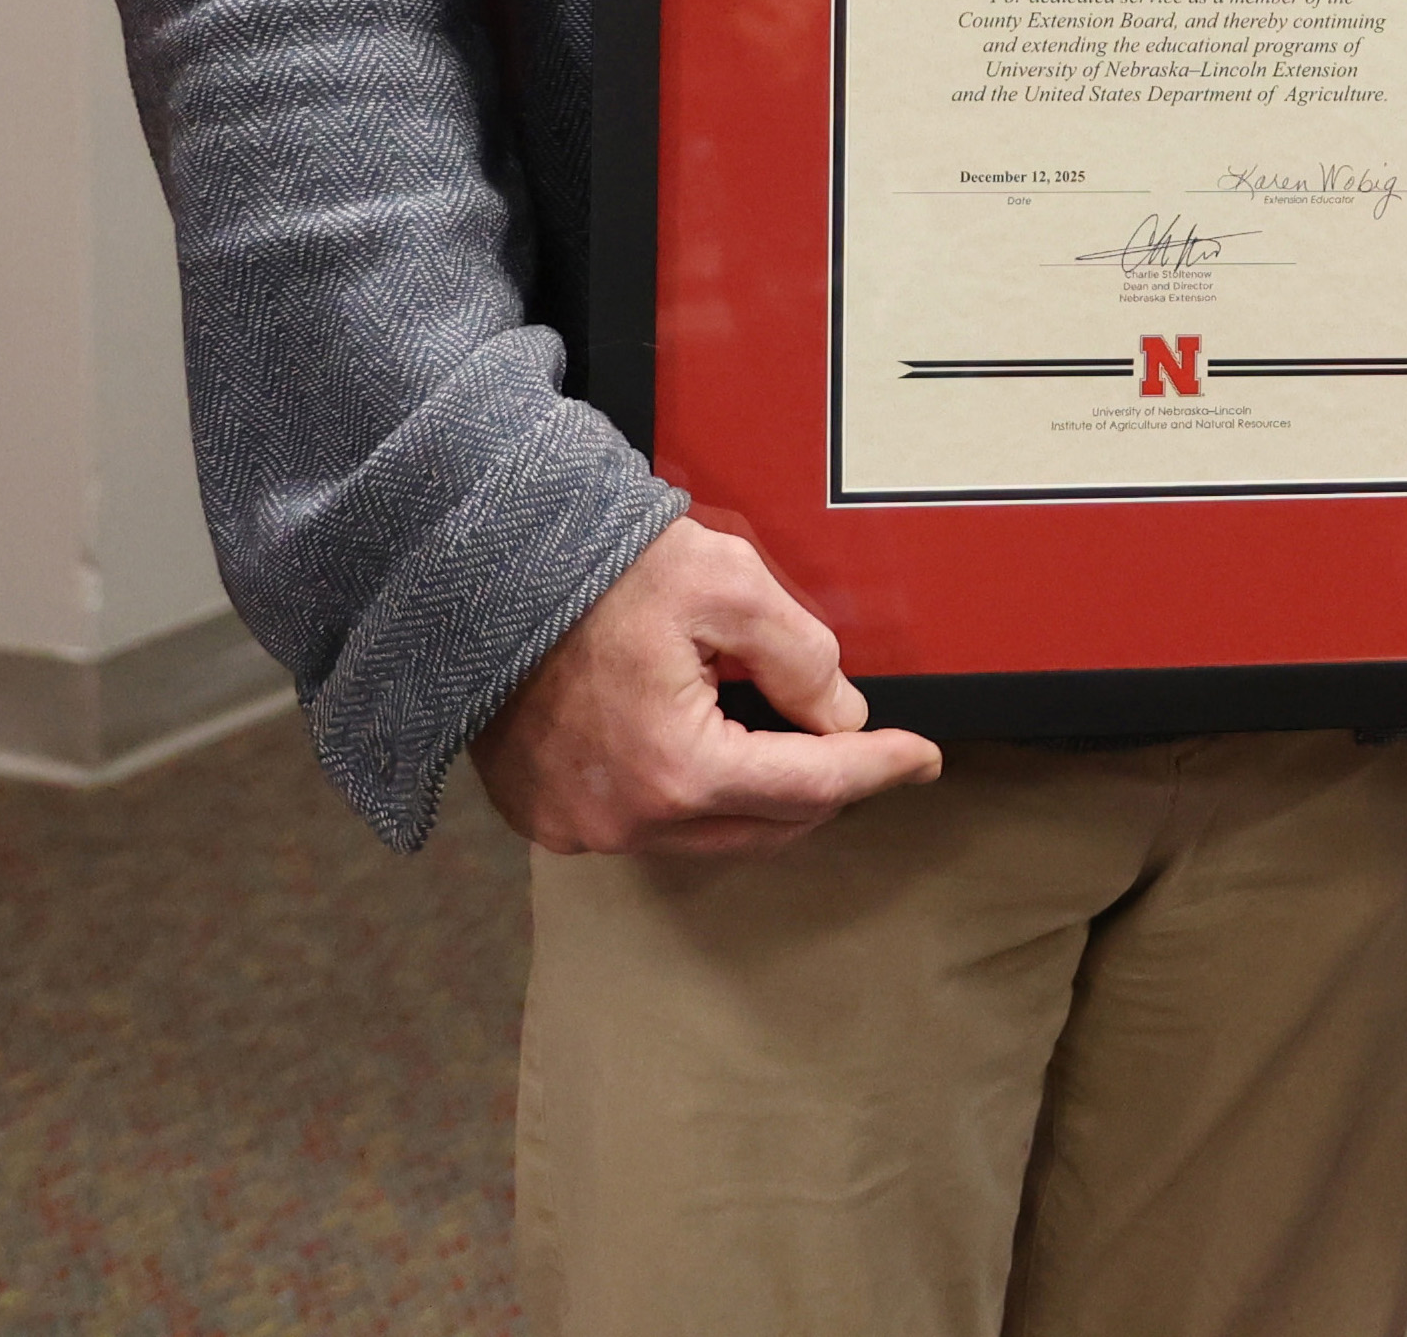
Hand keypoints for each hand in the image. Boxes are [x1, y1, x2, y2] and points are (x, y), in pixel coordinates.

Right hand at [468, 516, 943, 858]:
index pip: (813, 785)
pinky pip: (648, 826)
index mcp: (679, 769)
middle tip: (854, 740)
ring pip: (710, 835)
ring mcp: (581, 827)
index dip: (879, 768)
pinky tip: (706, 744)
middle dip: (822, 787)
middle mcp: (628, 819)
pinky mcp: (548, 817)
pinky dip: (693, 797)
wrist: (485, 571)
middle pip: (766, 827)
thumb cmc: (599, 572)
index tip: (922, 759)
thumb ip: (802, 657)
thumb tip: (841, 716)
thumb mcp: (729, 587)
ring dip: (758, 795)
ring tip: (778, 734)